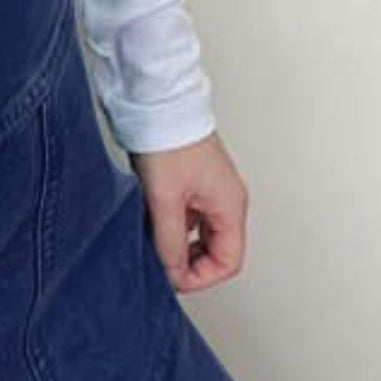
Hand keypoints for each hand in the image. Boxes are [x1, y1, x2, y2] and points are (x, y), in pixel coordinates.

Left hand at [126, 131, 247, 293]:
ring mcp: (210, 190)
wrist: (157, 103)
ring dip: (178, 243)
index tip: (172, 277)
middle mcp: (225, 199)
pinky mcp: (192, 181)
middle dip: (189, 263)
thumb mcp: (166, 201)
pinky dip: (171, 225)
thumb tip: (172, 273)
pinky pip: (187, 216)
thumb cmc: (169, 140)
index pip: (228, 262)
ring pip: (199, 234)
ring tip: (152, 238)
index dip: (201, 277)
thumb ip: (170, 243)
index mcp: (230, 205)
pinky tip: (150, 220)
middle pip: (216, 250)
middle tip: (160, 263)